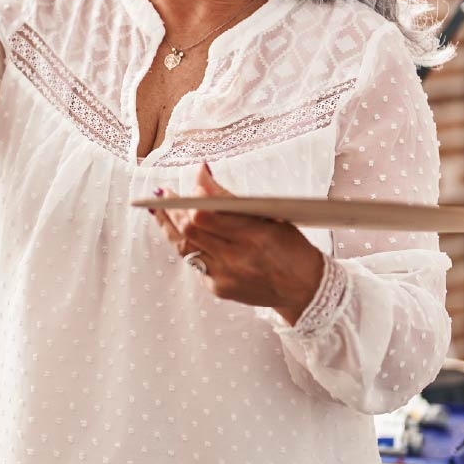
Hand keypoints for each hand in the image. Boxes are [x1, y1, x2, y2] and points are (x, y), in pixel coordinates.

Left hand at [146, 161, 326, 323]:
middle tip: (164, 193)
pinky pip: (195, 262)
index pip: (208, 215)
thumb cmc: (291, 248)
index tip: (192, 182)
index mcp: (255, 236)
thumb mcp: (271, 217)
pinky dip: (187, 244)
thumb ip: (231, 199)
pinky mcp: (218, 288)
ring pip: (185, 246)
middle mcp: (237, 258)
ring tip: (159, 208)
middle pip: (191, 230)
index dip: (194, 197)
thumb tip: (201, 174)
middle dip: (173, 209)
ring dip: (169, 225)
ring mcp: (225, 276)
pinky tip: (180, 232)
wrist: (304, 290)